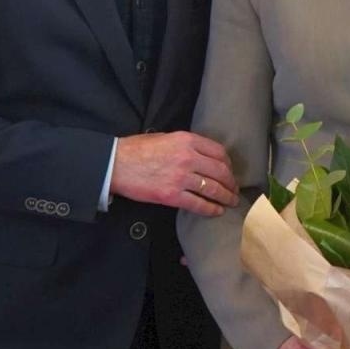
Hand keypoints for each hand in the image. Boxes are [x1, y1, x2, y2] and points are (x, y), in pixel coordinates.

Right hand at [112, 131, 237, 214]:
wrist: (115, 164)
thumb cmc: (137, 149)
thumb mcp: (165, 137)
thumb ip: (186, 144)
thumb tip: (203, 155)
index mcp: (187, 140)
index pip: (219, 152)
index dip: (229, 164)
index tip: (230, 171)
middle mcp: (188, 158)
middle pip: (220, 172)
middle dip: (231, 183)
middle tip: (234, 190)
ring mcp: (180, 177)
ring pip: (213, 189)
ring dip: (225, 197)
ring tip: (230, 202)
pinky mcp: (171, 195)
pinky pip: (198, 204)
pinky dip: (210, 209)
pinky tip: (216, 211)